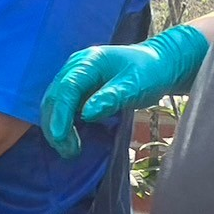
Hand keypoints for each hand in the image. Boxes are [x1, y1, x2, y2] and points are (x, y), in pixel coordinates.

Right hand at [40, 25, 208, 159]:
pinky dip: (64, 124)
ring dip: (57, 128)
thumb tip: (86, 114)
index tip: (60, 137)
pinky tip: (72, 139)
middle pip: (55, 97)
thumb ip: (112, 97)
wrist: (158, 65)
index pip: (66, 88)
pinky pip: (63, 107)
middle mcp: (75, 67)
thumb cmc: (150, 73)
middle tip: (68, 151)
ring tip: (70, 150)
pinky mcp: (77, 88)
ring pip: (55, 104)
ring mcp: (73, 77)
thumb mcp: (136, 85)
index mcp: (88, 61)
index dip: (60, 114)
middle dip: (55, 125)